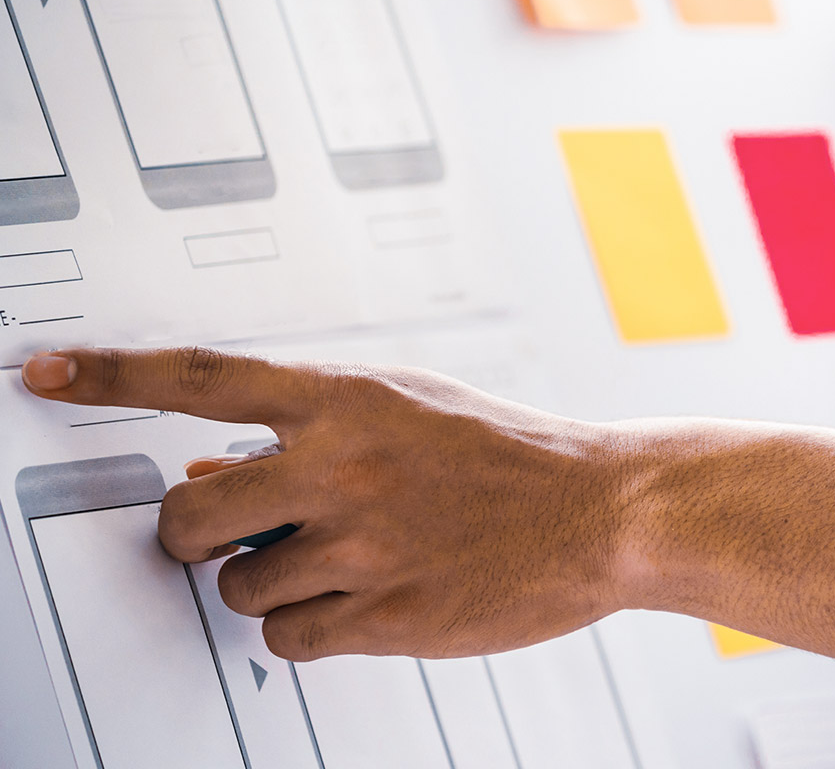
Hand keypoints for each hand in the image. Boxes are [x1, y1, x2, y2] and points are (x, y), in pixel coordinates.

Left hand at [21, 347, 632, 661]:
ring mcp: (361, 543)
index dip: (111, 375)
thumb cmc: (511, 456)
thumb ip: (313, 434)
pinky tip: (364, 599)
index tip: (46, 374)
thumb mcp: (412, 413)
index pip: (202, 379)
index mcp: (348, 399)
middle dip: (194, 536)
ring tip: (341, 564)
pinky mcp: (384, 613)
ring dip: (271, 584)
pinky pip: (289, 638)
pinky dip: (311, 628)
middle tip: (232, 535)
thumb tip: (206, 474)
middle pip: (185, 516)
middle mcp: (342, 465)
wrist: (602, 510)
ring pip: (239, 587)